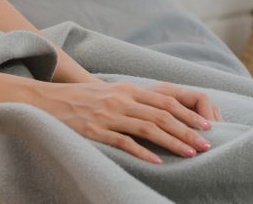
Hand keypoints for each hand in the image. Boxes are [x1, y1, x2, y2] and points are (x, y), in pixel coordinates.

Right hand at [28, 80, 215, 164]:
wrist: (46, 100)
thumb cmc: (81, 99)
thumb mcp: (110, 92)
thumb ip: (134, 100)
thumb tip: (162, 113)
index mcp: (127, 89)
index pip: (165, 101)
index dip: (188, 114)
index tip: (207, 127)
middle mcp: (120, 100)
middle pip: (162, 115)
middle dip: (187, 131)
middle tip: (206, 146)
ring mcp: (107, 115)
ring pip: (148, 129)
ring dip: (173, 143)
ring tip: (190, 155)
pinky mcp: (94, 131)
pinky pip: (123, 142)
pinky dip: (143, 153)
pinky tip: (158, 162)